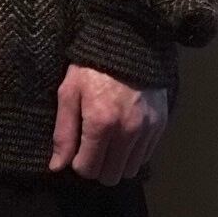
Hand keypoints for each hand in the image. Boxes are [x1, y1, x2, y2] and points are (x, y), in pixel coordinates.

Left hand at [48, 63, 167, 184]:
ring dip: (116, 162)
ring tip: (108, 143)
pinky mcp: (160, 124)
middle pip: (110, 176)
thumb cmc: (91, 65)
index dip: (78, 163)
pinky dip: (133, 153)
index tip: (77, 150)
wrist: (128, 41)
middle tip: (91, 148)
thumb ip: (63, 132)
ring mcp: (147, 129)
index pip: (88, 168)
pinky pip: (146, 156)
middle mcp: (127, 131)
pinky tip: (124, 136)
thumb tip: (57, 166)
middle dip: (97, 167)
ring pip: (130, 170)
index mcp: (101, 123)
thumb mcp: (69, 92)